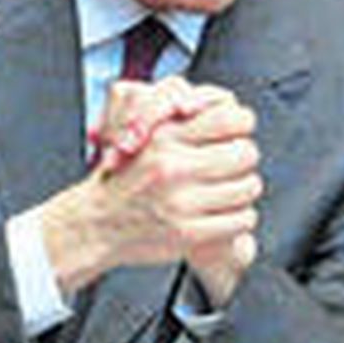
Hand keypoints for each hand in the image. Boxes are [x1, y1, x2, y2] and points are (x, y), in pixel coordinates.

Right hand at [35, 81, 261, 301]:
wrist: (95, 225)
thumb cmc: (122, 181)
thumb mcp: (141, 138)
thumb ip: (179, 123)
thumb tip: (222, 110)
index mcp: (163, 136)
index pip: (229, 117)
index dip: (240, 125)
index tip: (236, 133)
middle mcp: (172, 166)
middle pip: (245, 152)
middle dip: (244, 159)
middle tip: (234, 165)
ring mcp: (181, 201)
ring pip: (248, 186)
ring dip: (244, 190)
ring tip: (230, 192)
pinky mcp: (189, 232)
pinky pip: (241, 219)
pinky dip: (240, 217)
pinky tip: (226, 215)